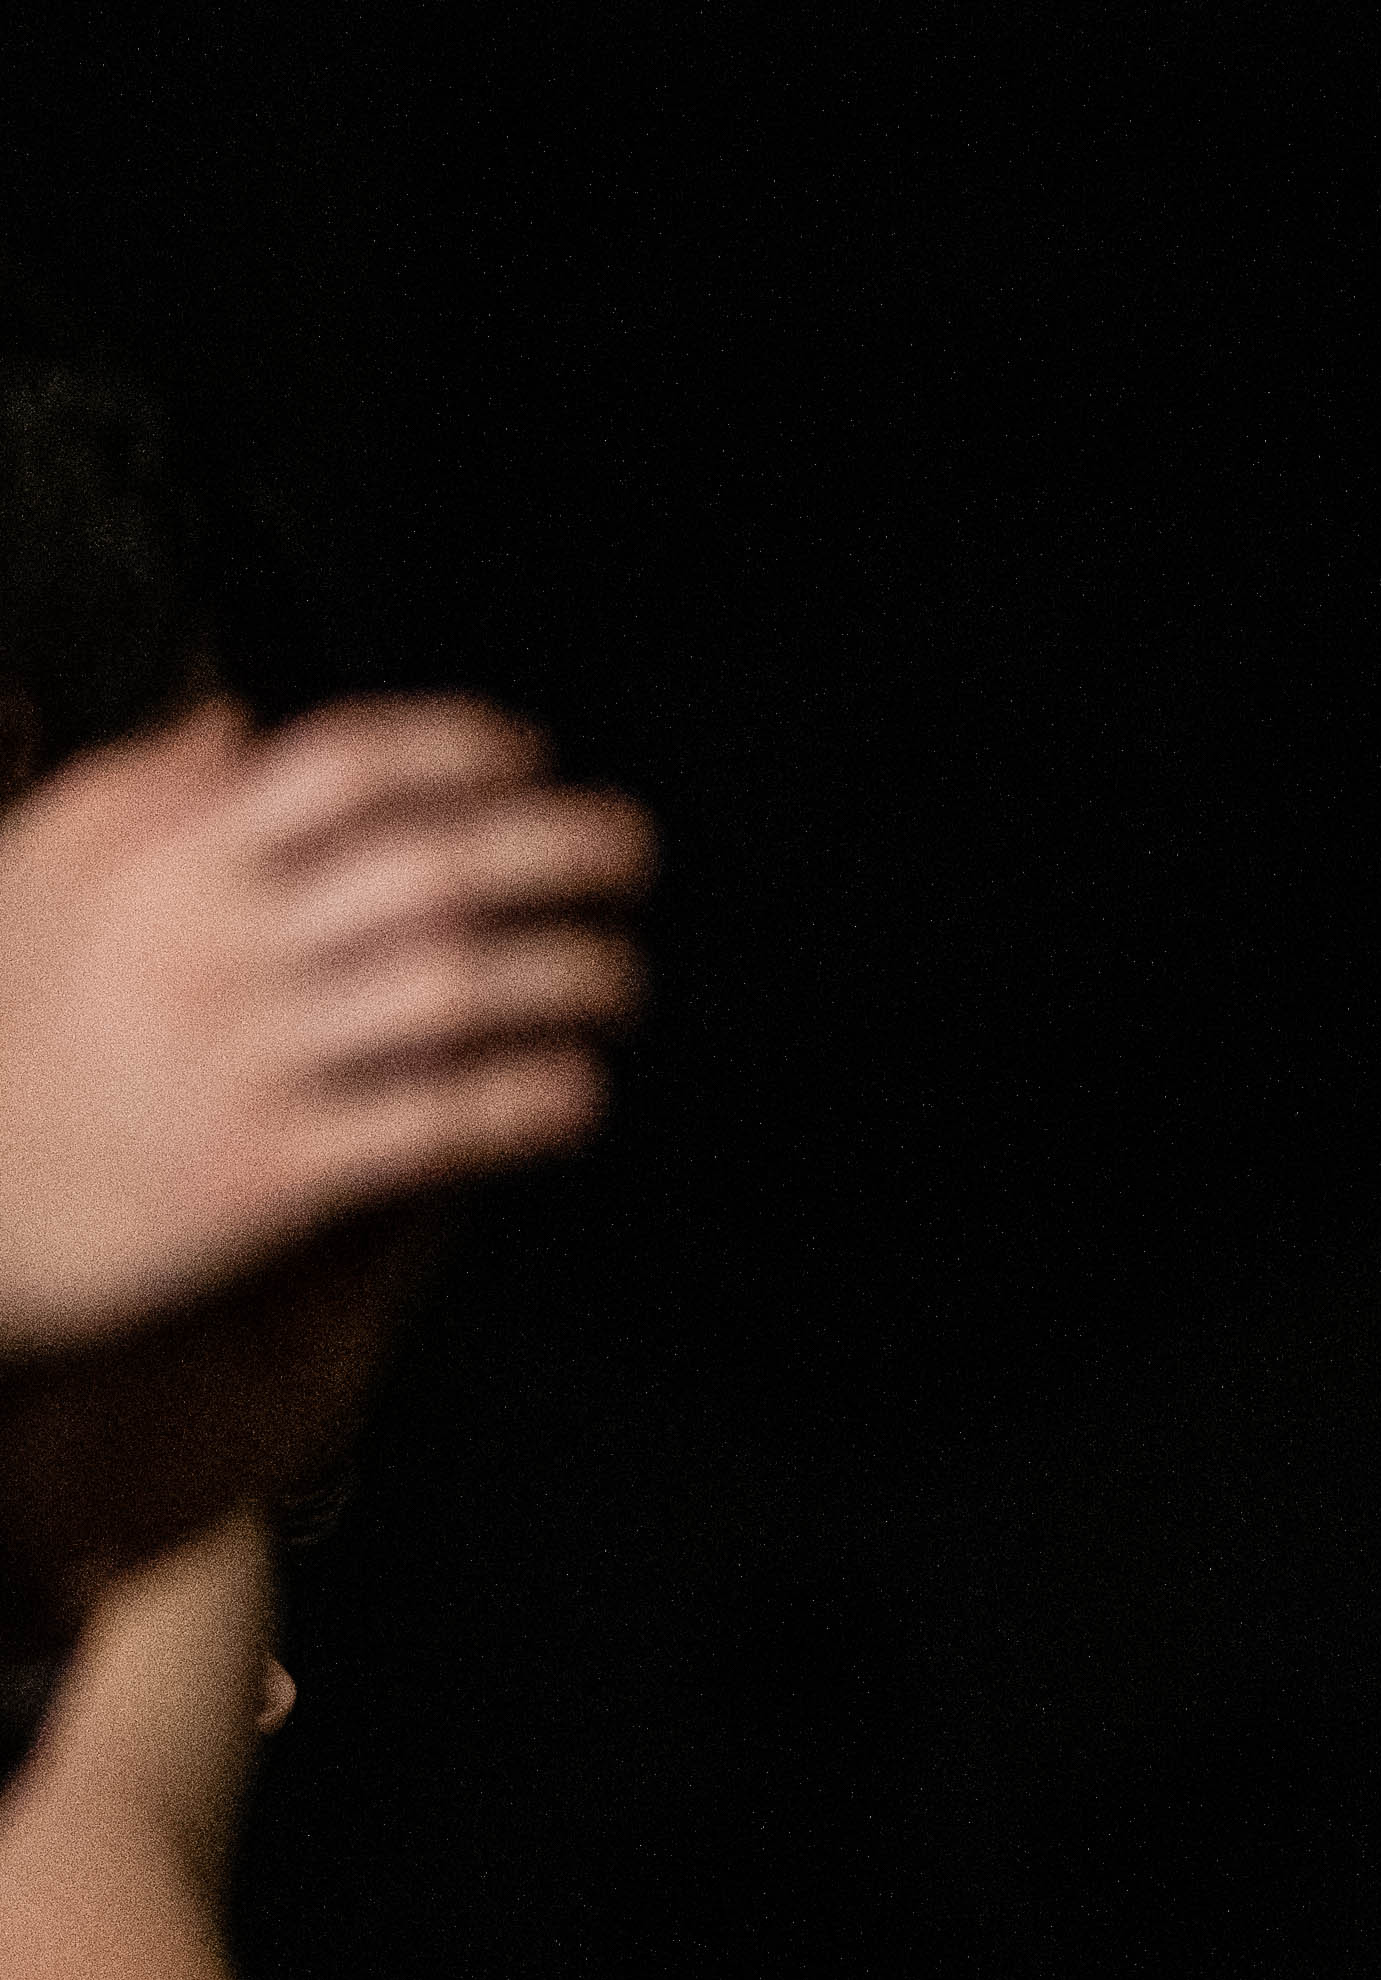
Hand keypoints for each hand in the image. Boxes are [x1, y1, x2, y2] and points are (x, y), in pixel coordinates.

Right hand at [0, 700, 648, 1356]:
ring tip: (620, 972)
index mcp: (162, 858)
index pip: (340, 766)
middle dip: (556, 847)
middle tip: (631, 848)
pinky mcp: (268, 1166)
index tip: (526, 753)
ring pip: (453, 990)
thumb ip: (139, 788)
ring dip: (566, 972)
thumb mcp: (37, 869)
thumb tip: (233, 723)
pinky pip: (431, 1122)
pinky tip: (578, 1088)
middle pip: (430, 867)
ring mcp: (245, 1056)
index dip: (456, 748)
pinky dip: (523, 1100)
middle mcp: (214, 945)